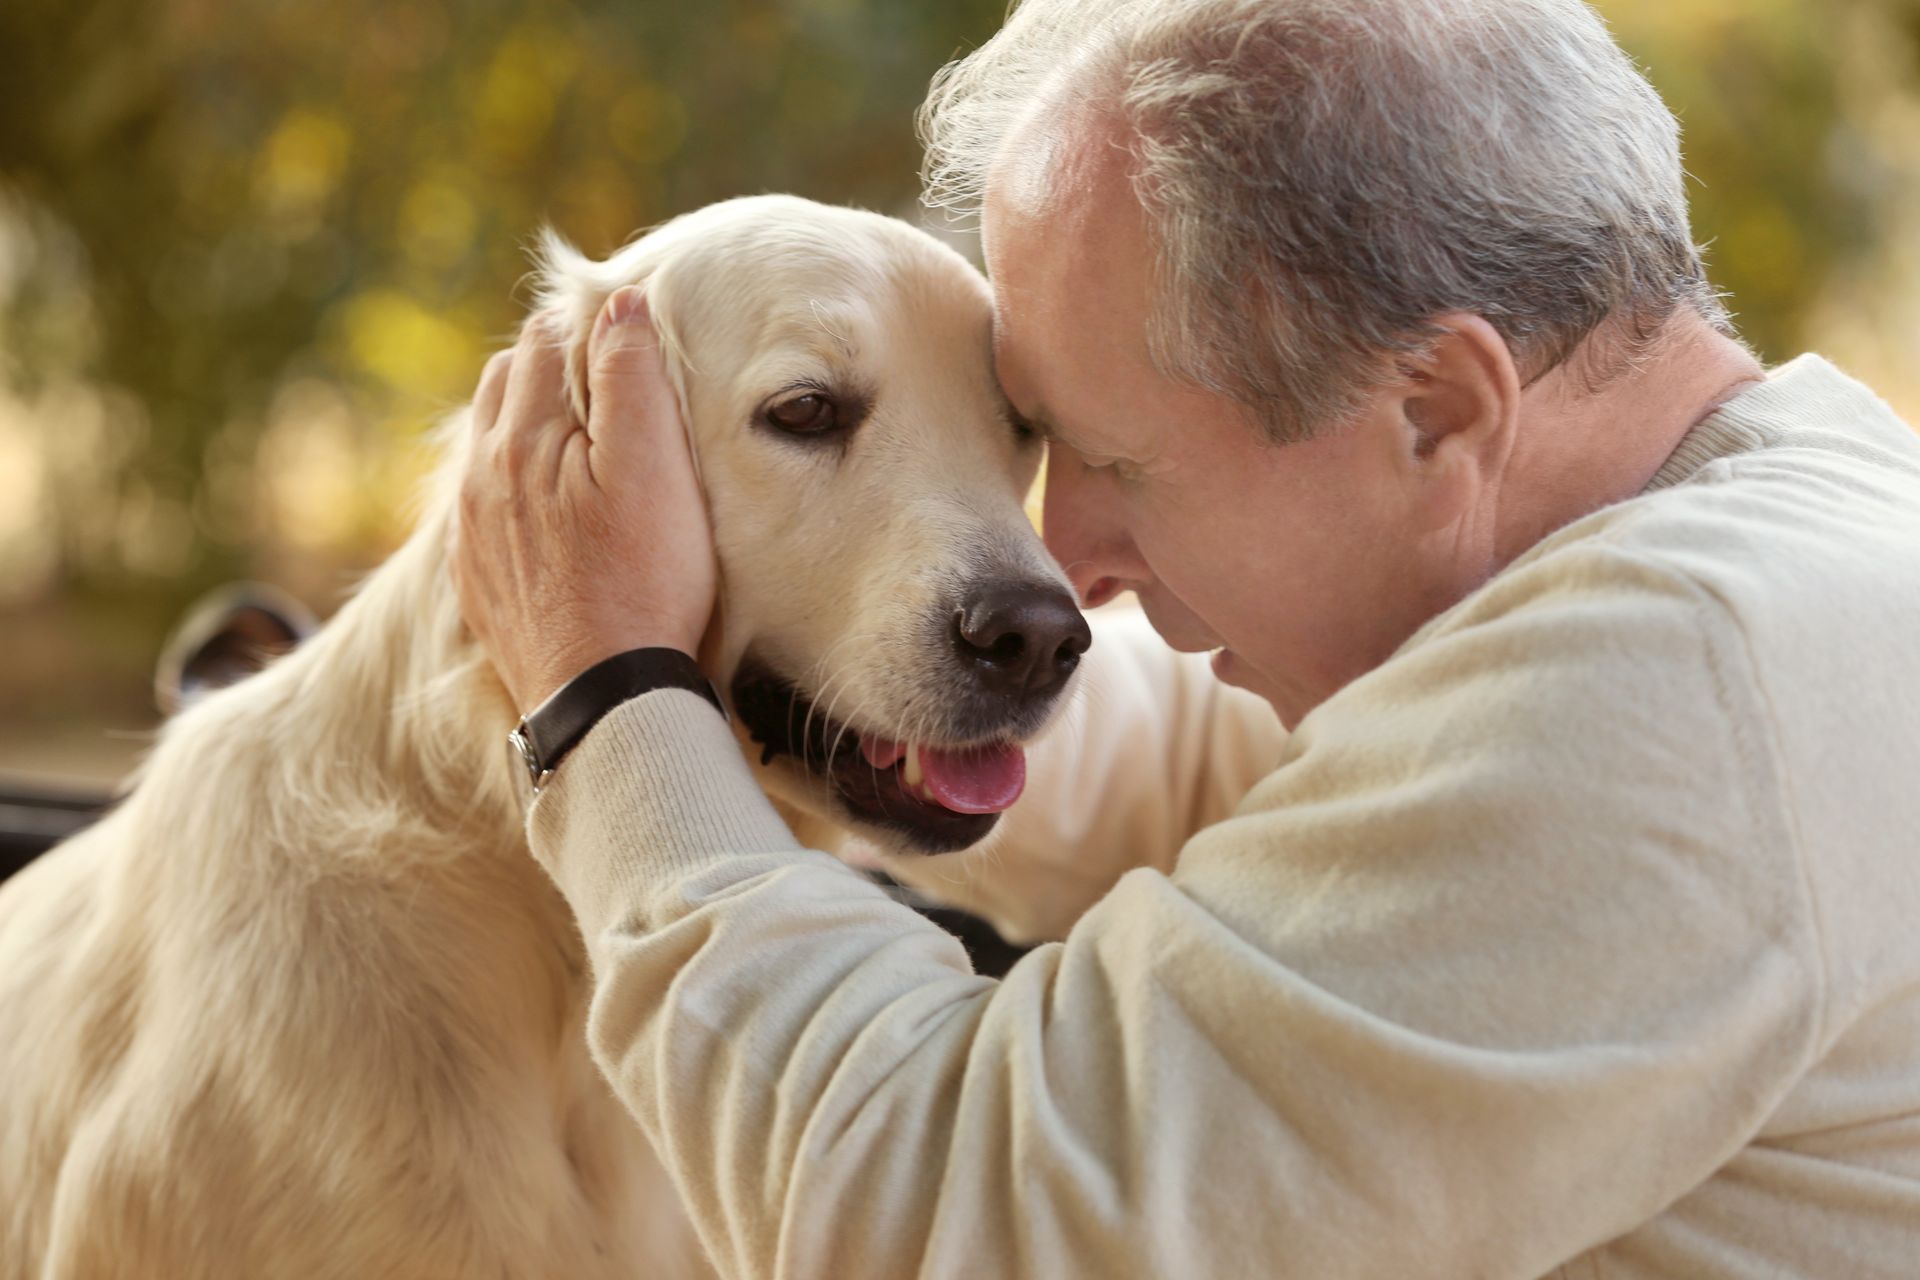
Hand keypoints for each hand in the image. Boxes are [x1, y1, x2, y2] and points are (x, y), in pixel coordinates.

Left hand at [451, 287, 716, 712]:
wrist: (603, 698)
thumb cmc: (644, 580)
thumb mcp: (655, 468)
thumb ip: (632, 376)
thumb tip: (617, 302)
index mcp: (522, 435)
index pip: (545, 339)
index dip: (588, 324)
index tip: (629, 335)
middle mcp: (481, 474)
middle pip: (509, 382)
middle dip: (554, 365)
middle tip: (611, 377)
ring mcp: (473, 530)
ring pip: (489, 441)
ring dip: (529, 421)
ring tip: (582, 436)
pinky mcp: (477, 578)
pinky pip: (484, 505)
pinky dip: (515, 483)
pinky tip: (552, 507)